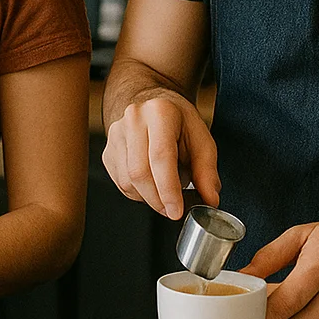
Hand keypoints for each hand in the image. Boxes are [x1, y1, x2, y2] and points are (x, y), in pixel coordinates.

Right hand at [102, 89, 218, 218]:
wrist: (153, 106)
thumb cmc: (179, 124)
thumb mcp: (202, 140)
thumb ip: (207, 171)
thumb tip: (210, 199)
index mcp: (160, 112)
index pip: (160, 157)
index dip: (168, 189)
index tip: (177, 211)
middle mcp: (133, 119)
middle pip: (140, 172)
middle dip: (157, 200)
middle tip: (173, 210)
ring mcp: (116, 134)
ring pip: (127, 181)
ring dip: (148, 198)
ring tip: (165, 194)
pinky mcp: (108, 150)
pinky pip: (120, 182)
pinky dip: (137, 193)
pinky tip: (151, 186)